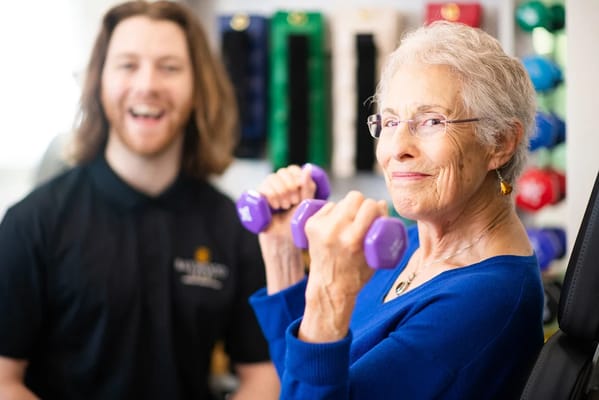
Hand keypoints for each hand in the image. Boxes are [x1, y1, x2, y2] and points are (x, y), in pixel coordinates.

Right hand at [256, 165, 315, 293]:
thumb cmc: (296, 223)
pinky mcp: (257, 197)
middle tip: (291, 203)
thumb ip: (308, 186)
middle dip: (289, 188)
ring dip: (280, 193)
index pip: (292, 169)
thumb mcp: (306, 204)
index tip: (299, 194)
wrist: (284, 238)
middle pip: (282, 172)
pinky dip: (271, 195)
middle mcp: (279, 183)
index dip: (296, 179)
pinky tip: (275, 206)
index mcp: (291, 182)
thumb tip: (308, 168)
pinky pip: (263, 187)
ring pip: (272, 178)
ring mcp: (267, 189)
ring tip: (283, 206)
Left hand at [300, 191, 386, 341]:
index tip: (376, 215)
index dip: (375, 208)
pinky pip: (328, 206)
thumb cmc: (356, 274)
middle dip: (362, 205)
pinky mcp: (310, 225)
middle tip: (362, 217)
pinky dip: (334, 212)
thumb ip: (382, 229)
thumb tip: (381, 203)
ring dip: (347, 209)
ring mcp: (320, 227)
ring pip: (341, 201)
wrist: (329, 287)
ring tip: (349, 224)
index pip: (369, 205)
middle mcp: (334, 231)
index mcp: (353, 239)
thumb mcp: (376, 255)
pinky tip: (336, 224)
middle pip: (354, 196)